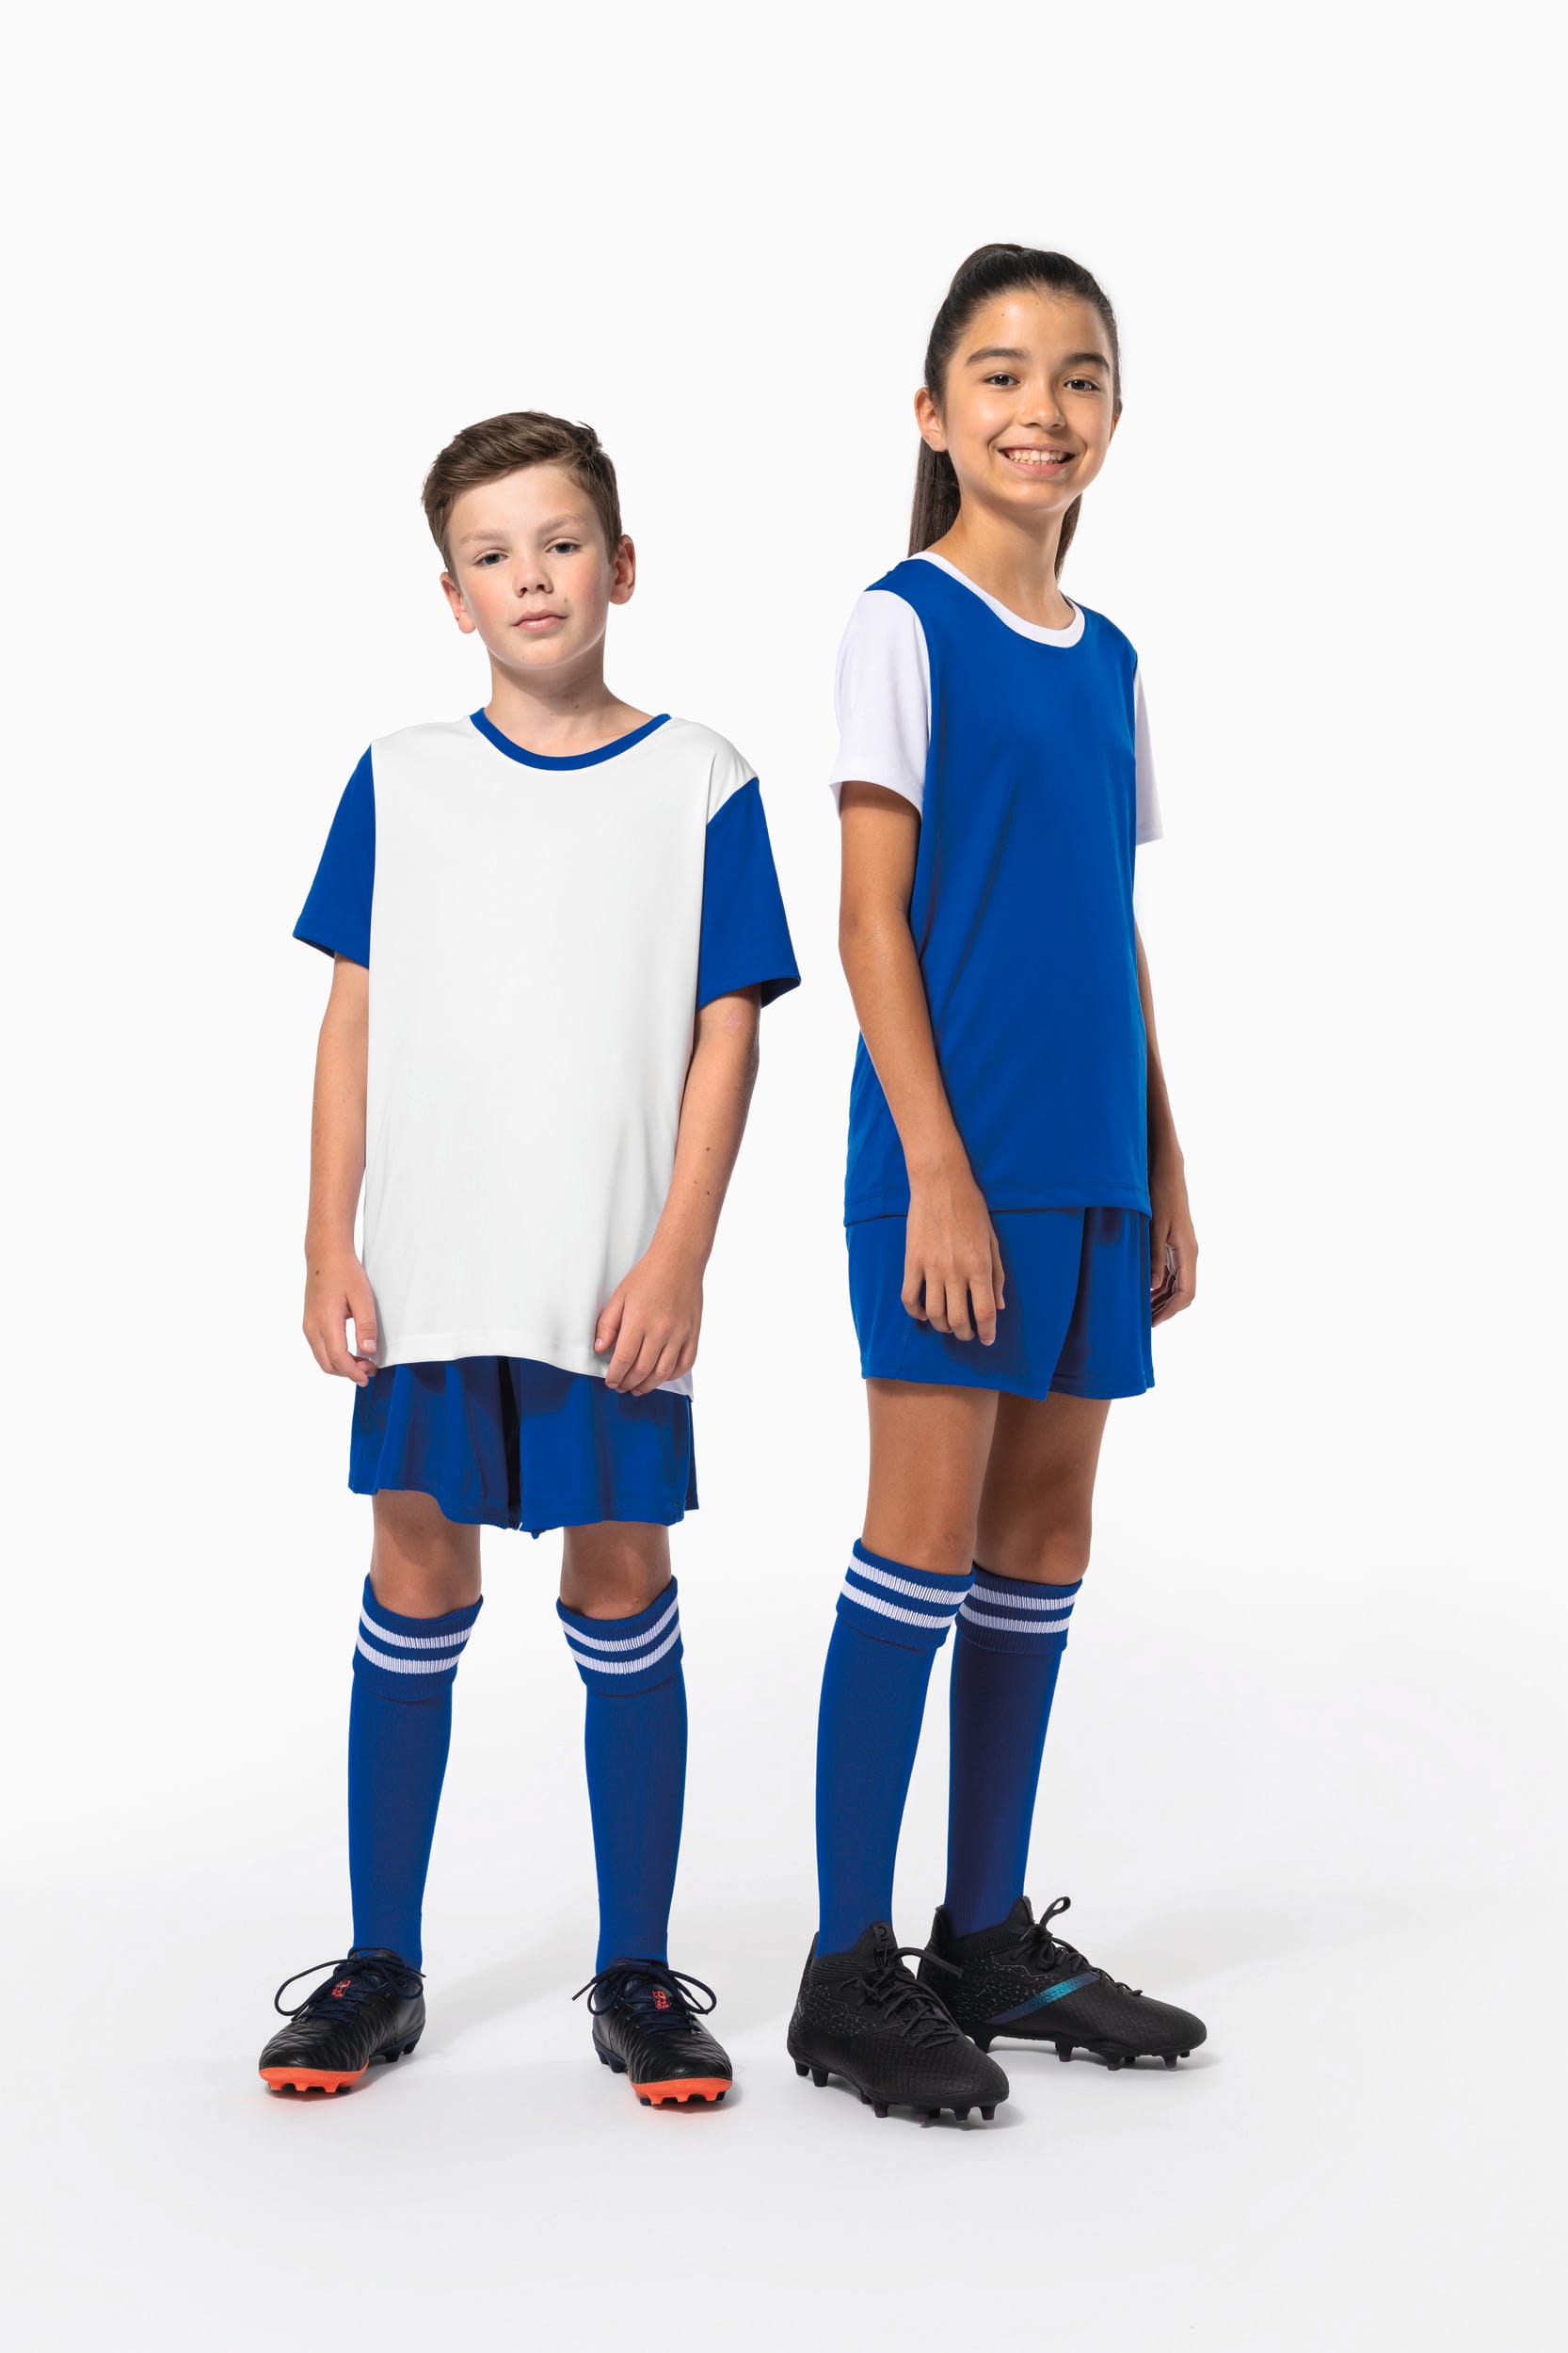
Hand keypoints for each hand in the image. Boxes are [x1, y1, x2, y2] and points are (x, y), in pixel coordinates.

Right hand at [304, 1247, 379, 1382]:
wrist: (325, 1255)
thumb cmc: (344, 1272)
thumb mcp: (362, 1297)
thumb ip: (366, 1325)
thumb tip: (368, 1351)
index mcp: (325, 1322)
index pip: (338, 1358)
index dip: (353, 1372)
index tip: (367, 1378)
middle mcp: (312, 1327)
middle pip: (327, 1364)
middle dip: (348, 1372)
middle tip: (370, 1370)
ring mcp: (309, 1326)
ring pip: (322, 1358)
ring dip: (342, 1365)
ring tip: (364, 1362)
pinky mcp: (310, 1323)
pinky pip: (320, 1348)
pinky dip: (335, 1356)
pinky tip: (351, 1351)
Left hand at [595, 1242, 703, 1395]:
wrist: (679, 1261)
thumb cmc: (648, 1276)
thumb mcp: (619, 1296)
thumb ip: (608, 1324)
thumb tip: (600, 1348)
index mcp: (639, 1320)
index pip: (624, 1359)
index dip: (615, 1375)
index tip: (610, 1381)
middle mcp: (661, 1330)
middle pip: (642, 1370)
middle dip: (628, 1383)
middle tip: (621, 1386)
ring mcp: (680, 1333)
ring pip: (664, 1372)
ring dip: (648, 1385)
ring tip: (638, 1387)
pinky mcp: (693, 1333)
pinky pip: (685, 1363)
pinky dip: (673, 1375)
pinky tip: (661, 1376)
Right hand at [903, 1163, 1004, 1342]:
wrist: (941, 1184)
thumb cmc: (972, 1209)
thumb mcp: (993, 1241)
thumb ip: (997, 1275)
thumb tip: (999, 1306)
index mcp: (979, 1266)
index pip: (984, 1311)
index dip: (987, 1331)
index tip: (988, 1339)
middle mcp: (955, 1271)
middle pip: (958, 1319)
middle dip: (964, 1333)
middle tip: (967, 1333)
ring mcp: (930, 1267)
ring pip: (933, 1313)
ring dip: (942, 1326)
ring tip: (947, 1325)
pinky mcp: (912, 1261)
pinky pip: (909, 1297)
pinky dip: (915, 1312)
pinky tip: (923, 1313)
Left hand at [1149, 1163, 1197, 1325]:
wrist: (1166, 1171)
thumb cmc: (1161, 1195)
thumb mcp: (1154, 1227)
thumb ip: (1154, 1258)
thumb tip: (1153, 1287)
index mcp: (1187, 1252)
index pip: (1185, 1293)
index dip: (1170, 1311)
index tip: (1153, 1324)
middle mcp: (1189, 1254)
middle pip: (1183, 1293)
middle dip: (1165, 1310)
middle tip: (1143, 1324)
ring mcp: (1183, 1250)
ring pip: (1177, 1285)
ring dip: (1161, 1300)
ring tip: (1141, 1312)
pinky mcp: (1175, 1245)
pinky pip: (1171, 1273)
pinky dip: (1159, 1286)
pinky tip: (1144, 1291)